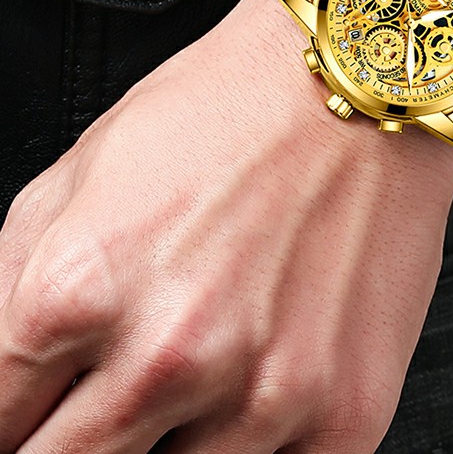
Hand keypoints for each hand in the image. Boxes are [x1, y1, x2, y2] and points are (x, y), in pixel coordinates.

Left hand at [0, 0, 452, 453]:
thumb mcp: (83, 171)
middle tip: (103, 401)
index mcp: (80, 287)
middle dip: (66, 444)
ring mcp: (267, 394)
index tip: (30, 414)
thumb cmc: (236, 110)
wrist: (364, 87)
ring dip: (165, 446)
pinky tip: (252, 394)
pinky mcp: (346, 414)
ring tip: (196, 374)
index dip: (6, 422)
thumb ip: (11, 287)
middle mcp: (172, 353)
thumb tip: (1, 384)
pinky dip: (248, 450)